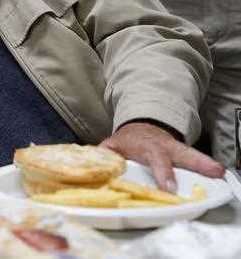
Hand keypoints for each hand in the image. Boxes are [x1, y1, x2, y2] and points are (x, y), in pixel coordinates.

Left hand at [100, 122, 224, 191]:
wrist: (140, 126)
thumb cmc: (127, 141)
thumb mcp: (111, 145)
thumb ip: (103, 155)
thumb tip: (94, 164)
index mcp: (145, 146)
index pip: (155, 158)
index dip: (163, 173)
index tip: (170, 188)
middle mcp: (164, 146)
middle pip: (180, 153)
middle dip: (196, 162)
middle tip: (212, 172)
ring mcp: (175, 149)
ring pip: (192, 154)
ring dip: (206, 163)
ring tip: (218, 171)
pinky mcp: (183, 153)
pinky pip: (197, 159)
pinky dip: (207, 165)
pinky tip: (218, 172)